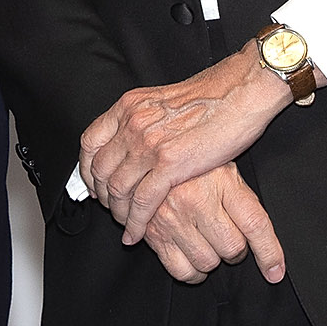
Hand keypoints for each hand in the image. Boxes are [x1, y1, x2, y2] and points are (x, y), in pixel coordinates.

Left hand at [81, 43, 310, 243]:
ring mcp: (149, 144)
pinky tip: (137, 234)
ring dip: (118, 213)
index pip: (90, 141)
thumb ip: (145, 118)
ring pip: (118, 188)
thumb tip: (136, 138)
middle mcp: (133, 124)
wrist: (240, 91)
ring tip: (125, 226)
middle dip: (103, 195)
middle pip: (100, 169)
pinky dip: (136, 222)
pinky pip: (142, 201)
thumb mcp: (164, 100)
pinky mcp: (170, 164)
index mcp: (130, 106)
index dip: (87, 168)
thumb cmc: (213, 95)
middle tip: (111, 209)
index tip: (93, 183)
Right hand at [139, 164, 286, 284]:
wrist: (149, 160)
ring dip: (212, 260)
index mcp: (221, 180)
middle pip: (232, 248)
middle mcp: (196, 199)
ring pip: (208, 262)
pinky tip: (192, 257)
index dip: (269, 253)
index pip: (255, 224)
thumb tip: (262, 238)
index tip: (275, 271)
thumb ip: (242, 199)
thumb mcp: (224, 170)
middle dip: (235, 251)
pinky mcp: (154, 234)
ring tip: (208, 244)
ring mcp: (173, 218)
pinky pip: (182, 271)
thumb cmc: (193, 168)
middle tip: (228, 239)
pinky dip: (192, 273)